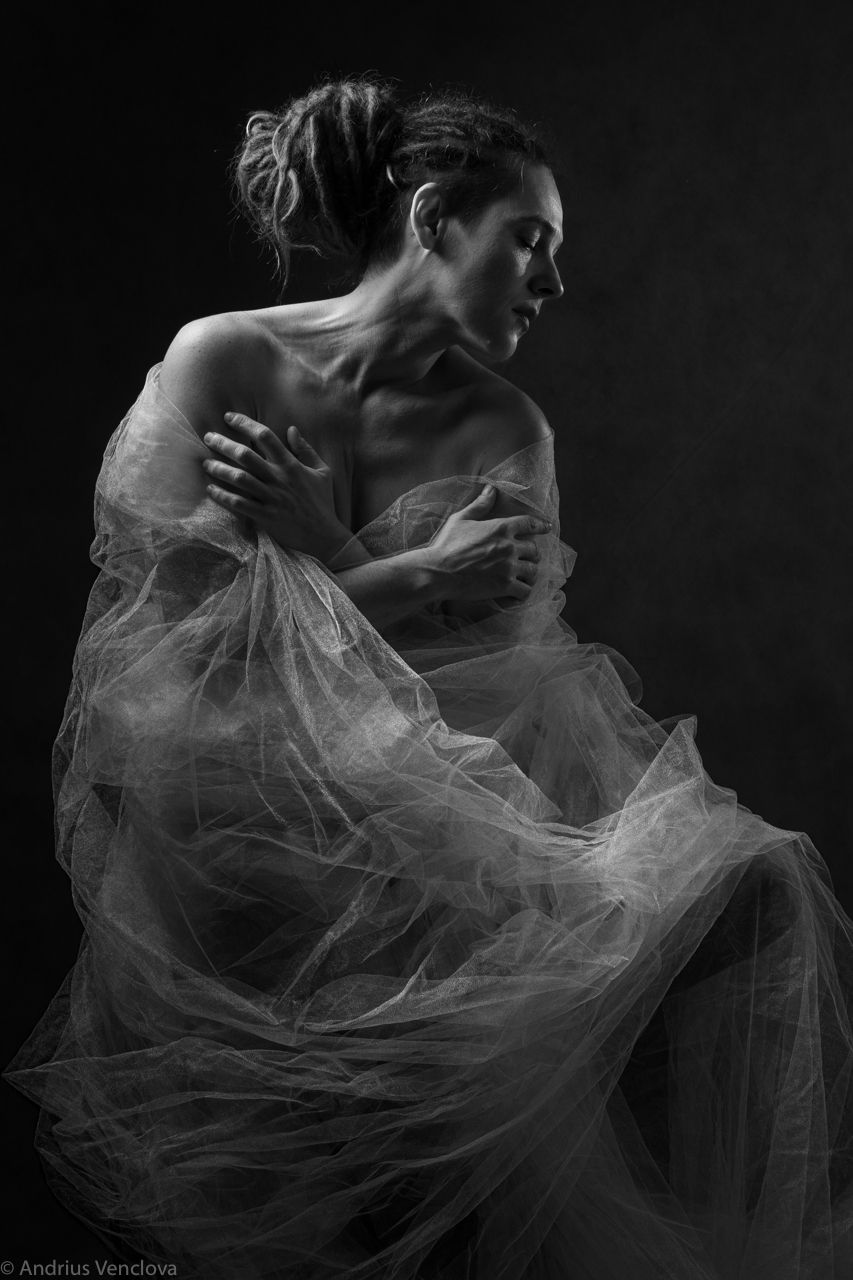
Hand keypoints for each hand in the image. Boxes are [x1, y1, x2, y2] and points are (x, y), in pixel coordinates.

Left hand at [202, 413, 349, 559]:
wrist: (324, 536)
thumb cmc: (322, 502)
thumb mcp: (323, 471)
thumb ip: (306, 450)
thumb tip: (291, 429)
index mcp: (291, 465)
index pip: (265, 436)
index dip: (245, 423)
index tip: (229, 417)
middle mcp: (279, 479)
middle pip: (246, 455)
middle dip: (224, 444)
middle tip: (208, 437)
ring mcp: (271, 498)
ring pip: (239, 478)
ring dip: (219, 469)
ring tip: (206, 463)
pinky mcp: (266, 516)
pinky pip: (240, 504)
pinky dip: (223, 496)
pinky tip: (211, 490)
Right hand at [425, 484, 550, 603]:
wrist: (438, 572)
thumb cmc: (447, 545)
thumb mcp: (461, 519)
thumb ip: (480, 505)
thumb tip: (491, 489)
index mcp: (501, 527)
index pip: (529, 524)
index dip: (540, 525)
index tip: (547, 528)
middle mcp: (509, 546)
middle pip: (534, 550)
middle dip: (532, 554)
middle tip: (527, 558)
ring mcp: (509, 567)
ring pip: (533, 571)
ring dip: (530, 573)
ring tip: (525, 576)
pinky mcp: (505, 586)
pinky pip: (525, 590)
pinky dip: (523, 591)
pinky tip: (519, 592)